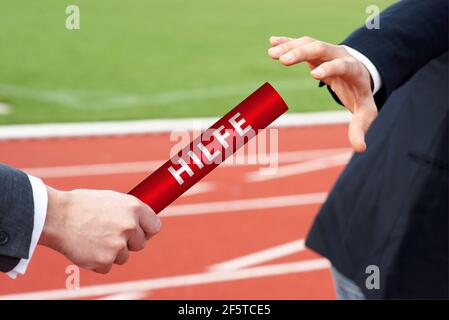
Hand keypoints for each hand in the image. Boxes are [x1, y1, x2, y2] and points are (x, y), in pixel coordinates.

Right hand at [39, 187, 160, 273]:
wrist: (56, 216)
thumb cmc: (82, 205)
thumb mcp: (112, 199)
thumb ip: (130, 212)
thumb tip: (143, 223)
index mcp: (134, 208)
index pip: (155, 226)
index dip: (147, 230)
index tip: (141, 232)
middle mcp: (129, 226)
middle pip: (141, 244)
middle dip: (128, 242)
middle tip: (109, 234)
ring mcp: (118, 245)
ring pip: (124, 257)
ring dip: (112, 252)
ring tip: (94, 238)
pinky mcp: (105, 260)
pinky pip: (108, 266)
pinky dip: (98, 261)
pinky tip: (87, 248)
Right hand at [268, 36, 377, 151]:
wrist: (360, 74)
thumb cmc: (360, 95)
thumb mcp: (364, 112)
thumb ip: (360, 128)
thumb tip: (360, 148)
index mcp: (353, 70)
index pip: (342, 65)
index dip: (330, 69)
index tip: (314, 75)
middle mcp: (340, 55)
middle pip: (321, 48)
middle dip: (302, 53)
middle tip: (284, 61)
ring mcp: (327, 50)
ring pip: (308, 43)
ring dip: (290, 47)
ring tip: (272, 54)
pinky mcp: (316, 50)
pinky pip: (301, 43)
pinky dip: (287, 42)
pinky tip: (272, 42)